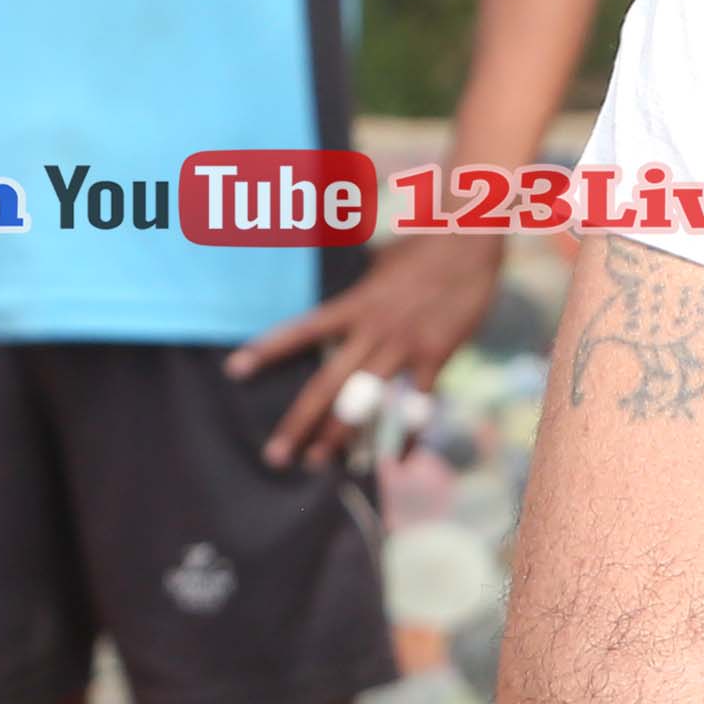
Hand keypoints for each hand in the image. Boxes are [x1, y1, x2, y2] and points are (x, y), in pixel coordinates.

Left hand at [227, 232, 505, 464]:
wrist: (469, 241)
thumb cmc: (423, 246)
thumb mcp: (379, 263)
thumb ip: (359, 288)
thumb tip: (341, 294)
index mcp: (355, 304)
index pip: (302, 331)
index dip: (267, 350)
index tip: (235, 370)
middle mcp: (374, 329)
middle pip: (327, 384)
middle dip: (299, 423)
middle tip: (276, 456)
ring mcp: (405, 345)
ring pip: (366, 401)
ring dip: (341, 436)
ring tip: (320, 462)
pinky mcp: (436, 355)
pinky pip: (418, 404)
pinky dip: (408, 435)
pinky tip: (398, 460)